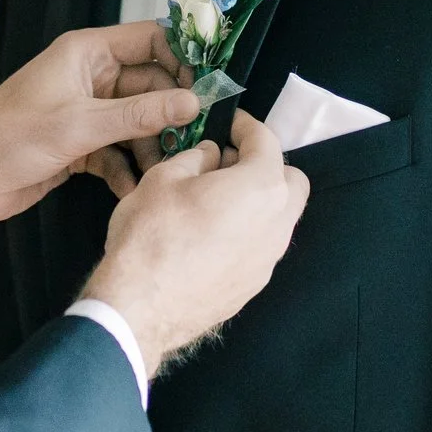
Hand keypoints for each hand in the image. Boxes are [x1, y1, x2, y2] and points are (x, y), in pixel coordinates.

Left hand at [0, 23, 199, 250]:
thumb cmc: (7, 140)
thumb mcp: (82, 125)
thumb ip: (141, 114)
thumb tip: (191, 102)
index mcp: (86, 53)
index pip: (150, 39)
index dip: (183, 57)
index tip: (210, 83)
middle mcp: (89, 77)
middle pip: (151, 84)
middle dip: (173, 110)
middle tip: (197, 136)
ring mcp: (86, 111)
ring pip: (139, 120)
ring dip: (153, 144)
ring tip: (166, 168)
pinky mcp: (81, 143)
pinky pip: (120, 150)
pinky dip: (129, 168)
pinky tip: (133, 187)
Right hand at [80, 112, 309, 374]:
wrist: (141, 307)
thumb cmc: (152, 235)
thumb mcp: (164, 178)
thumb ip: (196, 158)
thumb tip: (211, 155)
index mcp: (261, 187)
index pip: (267, 142)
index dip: (245, 126)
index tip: (228, 123)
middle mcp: (277, 223)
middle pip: (290, 181)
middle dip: (265, 165)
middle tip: (228, 163)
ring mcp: (268, 259)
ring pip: (279, 217)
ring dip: (257, 200)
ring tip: (215, 199)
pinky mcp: (253, 285)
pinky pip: (261, 246)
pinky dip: (247, 231)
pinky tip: (211, 235)